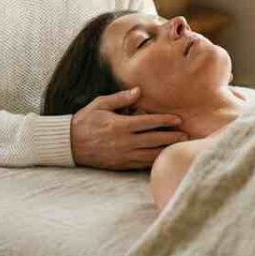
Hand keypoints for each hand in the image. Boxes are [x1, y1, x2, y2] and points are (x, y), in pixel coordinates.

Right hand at [70, 87, 187, 168]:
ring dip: (166, 151)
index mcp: (120, 125)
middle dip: (172, 138)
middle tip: (187, 135)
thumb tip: (139, 91)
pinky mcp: (120, 165)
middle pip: (154, 140)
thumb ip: (121, 99)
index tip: (178, 119)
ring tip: (180, 148)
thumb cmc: (85, 121)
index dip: (165, 121)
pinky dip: (154, 162)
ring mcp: (122, 155)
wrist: (67, 144)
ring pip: (150, 155)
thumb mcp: (100, 104)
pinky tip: (164, 159)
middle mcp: (124, 141)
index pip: (148, 123)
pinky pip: (141, 164)